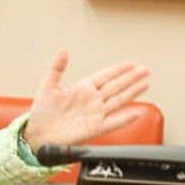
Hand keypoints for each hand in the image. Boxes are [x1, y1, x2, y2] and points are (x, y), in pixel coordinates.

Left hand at [23, 49, 150, 154]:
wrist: (38, 134)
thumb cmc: (41, 112)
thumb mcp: (47, 85)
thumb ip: (57, 67)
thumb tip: (63, 50)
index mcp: (82, 88)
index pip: (106, 75)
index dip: (119, 69)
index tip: (131, 63)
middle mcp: (92, 100)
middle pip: (117, 86)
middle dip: (132, 77)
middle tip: (145, 70)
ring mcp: (95, 114)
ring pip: (119, 100)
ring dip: (133, 92)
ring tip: (146, 84)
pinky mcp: (95, 128)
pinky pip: (114, 122)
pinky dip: (126, 118)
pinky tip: (136, 112)